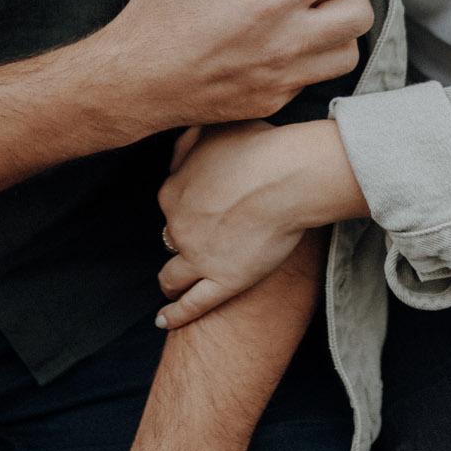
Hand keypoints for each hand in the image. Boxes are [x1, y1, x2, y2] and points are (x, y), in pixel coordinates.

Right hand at [96, 0, 376, 137]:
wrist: (133, 81)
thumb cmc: (159, 11)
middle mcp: (285, 42)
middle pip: (360, 7)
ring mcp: (283, 76)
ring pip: (351, 47)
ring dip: (341, 21)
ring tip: (316, 3)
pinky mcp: (276, 99)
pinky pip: (322, 75)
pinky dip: (319, 53)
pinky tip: (292, 35)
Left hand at [157, 119, 366, 327]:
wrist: (288, 177)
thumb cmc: (259, 148)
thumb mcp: (213, 129)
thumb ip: (189, 140)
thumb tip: (177, 149)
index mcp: (173, 191)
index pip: (170, 204)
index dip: (184, 207)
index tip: (198, 209)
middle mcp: (178, 227)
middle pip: (171, 238)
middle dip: (181, 240)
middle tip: (199, 241)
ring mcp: (199, 257)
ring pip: (172, 277)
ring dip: (169, 282)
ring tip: (170, 287)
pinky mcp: (224, 281)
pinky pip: (192, 305)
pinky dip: (174, 315)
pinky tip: (163, 321)